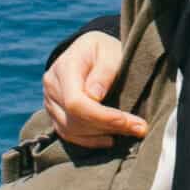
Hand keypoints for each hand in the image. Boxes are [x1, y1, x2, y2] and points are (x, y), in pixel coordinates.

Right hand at [42, 30, 141, 149]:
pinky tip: (110, 139)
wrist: (89, 50)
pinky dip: (89, 140)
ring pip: (71, 130)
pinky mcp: (55, 114)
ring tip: (129, 132)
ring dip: (101, 135)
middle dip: (108, 126)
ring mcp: (50, 102)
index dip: (101, 116)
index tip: (126, 120)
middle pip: (74, 119)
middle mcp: (52, 86)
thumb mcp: (110, 51)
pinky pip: (68, 134)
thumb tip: (95, 96)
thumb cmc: (103, 49)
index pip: (75, 102)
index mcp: (65, 67)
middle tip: (139, 129)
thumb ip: (104, 71)